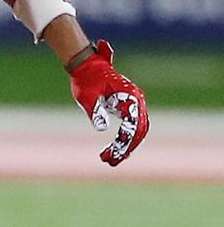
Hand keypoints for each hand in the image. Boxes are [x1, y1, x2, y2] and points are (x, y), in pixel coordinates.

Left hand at [68, 40, 149, 165]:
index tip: (113, 154)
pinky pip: (131, 126)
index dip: (125, 143)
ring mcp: (134, 103)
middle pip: (138, 130)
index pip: (134, 126)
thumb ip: (95, 111)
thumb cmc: (86, 79)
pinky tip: (112, 150)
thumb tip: (101, 128)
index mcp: (129, 97)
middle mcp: (136, 100)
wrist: (87, 65)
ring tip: (109, 160)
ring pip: (136, 129)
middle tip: (110, 161)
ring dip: (124, 146)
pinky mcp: (128, 106)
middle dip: (126, 148)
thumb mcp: (87, 96)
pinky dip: (124, 139)